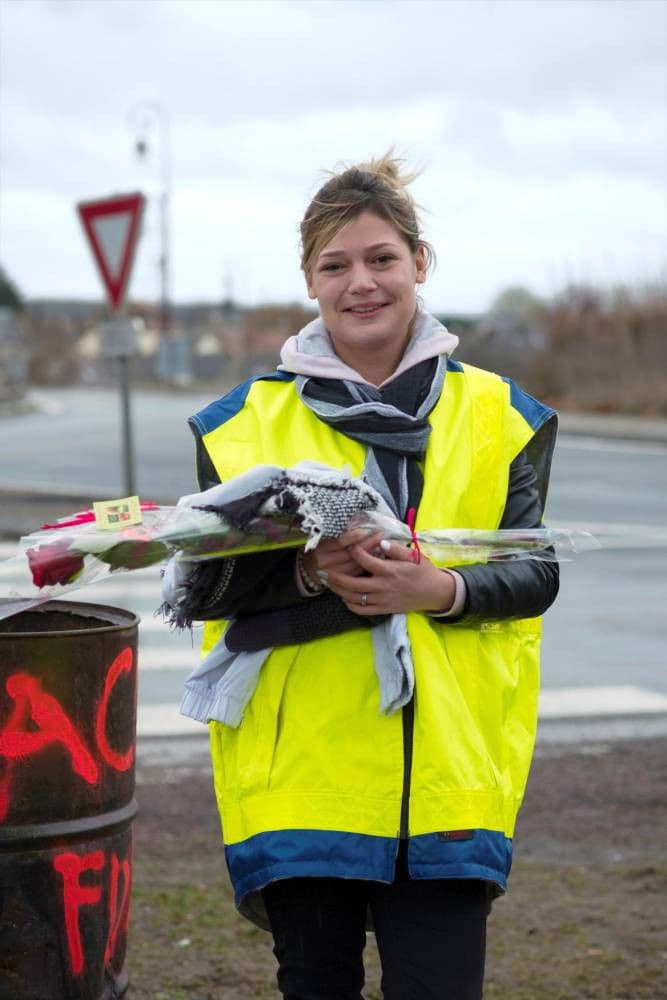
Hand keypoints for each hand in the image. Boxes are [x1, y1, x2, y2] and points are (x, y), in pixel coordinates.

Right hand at [301, 530, 384, 581]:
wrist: (311, 568)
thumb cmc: (323, 547)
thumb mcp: (326, 538)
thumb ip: (340, 531)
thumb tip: (359, 521)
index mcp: (321, 548)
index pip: (341, 541)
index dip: (355, 535)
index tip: (368, 528)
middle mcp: (326, 562)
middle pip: (351, 553)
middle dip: (368, 543)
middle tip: (381, 534)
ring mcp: (333, 573)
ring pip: (356, 564)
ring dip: (371, 554)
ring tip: (383, 545)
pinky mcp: (341, 582)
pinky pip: (357, 572)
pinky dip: (367, 564)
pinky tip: (377, 557)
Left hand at [325, 539, 455, 615]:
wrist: (434, 593)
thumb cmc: (423, 571)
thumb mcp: (414, 555)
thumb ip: (396, 549)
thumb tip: (380, 542)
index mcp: (390, 570)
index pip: (366, 560)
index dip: (354, 552)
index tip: (348, 545)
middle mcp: (383, 586)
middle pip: (353, 584)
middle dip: (336, 577)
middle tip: (325, 570)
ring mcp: (382, 600)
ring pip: (355, 598)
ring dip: (339, 591)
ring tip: (329, 583)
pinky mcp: (384, 609)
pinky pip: (363, 610)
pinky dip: (351, 605)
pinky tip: (344, 597)